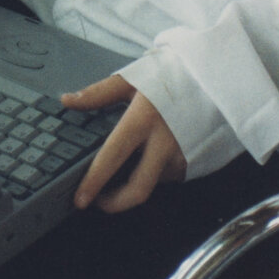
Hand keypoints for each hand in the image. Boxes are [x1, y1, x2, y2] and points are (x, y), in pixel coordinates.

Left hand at [64, 75, 185, 213]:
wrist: (211, 76)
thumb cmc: (170, 74)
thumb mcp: (133, 78)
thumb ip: (98, 93)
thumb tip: (67, 100)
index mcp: (143, 119)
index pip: (113, 157)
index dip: (94, 181)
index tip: (80, 199)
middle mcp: (164, 142)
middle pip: (139, 189)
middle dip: (115, 203)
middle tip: (99, 201)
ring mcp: (183, 154)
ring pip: (154, 182)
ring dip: (137, 180)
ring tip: (129, 162)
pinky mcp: (196, 160)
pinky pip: (170, 175)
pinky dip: (156, 171)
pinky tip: (152, 154)